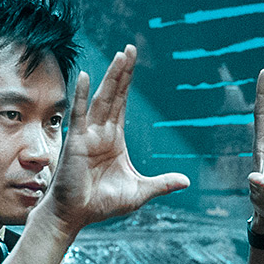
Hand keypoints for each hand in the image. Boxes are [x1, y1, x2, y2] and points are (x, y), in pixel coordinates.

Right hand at [46, 47, 187, 233]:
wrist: (76, 215)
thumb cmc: (102, 204)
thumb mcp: (139, 192)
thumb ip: (162, 184)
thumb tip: (187, 181)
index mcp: (114, 139)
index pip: (122, 104)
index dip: (128, 82)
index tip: (133, 60)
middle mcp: (101, 132)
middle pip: (114, 95)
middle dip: (122, 72)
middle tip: (130, 48)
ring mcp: (88, 135)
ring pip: (102, 100)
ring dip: (111, 78)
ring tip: (120, 57)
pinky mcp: (77, 142)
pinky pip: (80, 114)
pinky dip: (83, 95)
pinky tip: (86, 76)